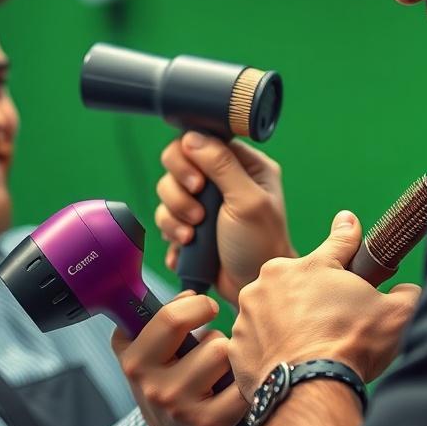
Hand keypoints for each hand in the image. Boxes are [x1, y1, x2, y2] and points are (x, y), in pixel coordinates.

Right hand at [111, 291, 248, 425]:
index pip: (171, 317)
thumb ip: (159, 319)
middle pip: (209, 338)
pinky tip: (235, 390)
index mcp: (133, 359)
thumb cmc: (167, 384)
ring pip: (226, 357)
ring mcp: (179, 408)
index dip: (196, 305)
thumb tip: (189, 294)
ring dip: (230, 359)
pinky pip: (242, 386)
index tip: (204, 308)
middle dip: (217, 335)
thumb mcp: (146, 353)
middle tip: (214, 344)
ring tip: (220, 372)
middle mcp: (152, 385)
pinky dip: (244, 383)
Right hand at [155, 132, 294, 302]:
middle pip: (177, 165)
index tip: (197, 184)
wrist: (252, 288)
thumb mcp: (248, 201)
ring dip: (175, 216)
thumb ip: (222, 166)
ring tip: (193, 235)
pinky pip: (165, 218)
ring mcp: (205, 202)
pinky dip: (171, 233)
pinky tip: (187, 247)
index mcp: (244, 165)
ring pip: (167, 193)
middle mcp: (223, 179)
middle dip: (179, 192)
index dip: (189, 158)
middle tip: (198, 214)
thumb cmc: (261, 246)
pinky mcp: (191, 223)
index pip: (202, 140)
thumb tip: (192, 137)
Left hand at [229, 210, 421, 398]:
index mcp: (309, 266)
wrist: (310, 391)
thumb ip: (405, 293)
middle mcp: (270, 281)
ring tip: (310, 349)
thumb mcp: (395, 314)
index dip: (349, 235)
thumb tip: (408, 291)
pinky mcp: (236, 344)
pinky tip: (289, 363)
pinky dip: (270, 350)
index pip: (338, 244)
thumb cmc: (351, 347)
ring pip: (273, 311)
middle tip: (334, 323)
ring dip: (288, 323)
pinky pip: (256, 341)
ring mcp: (247, 313)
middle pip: (300, 282)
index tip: (348, 223)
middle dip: (316, 296)